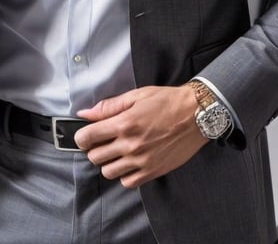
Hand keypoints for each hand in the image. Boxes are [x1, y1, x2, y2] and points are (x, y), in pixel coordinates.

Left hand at [74, 85, 206, 187]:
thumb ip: (109, 106)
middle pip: (95, 157)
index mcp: (124, 123)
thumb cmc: (166, 102)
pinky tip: (130, 161)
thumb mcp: (136, 96)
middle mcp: (130, 144)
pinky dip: (124, 174)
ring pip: (108, 171)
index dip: (82, 137)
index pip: (87, 137)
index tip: (85, 135)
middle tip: (104, 140)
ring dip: (108, 162)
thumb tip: (85, 114)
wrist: (196, 115)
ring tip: (117, 150)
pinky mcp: (152, 172)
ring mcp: (141, 161)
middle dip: (95, 148)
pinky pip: (127, 182)